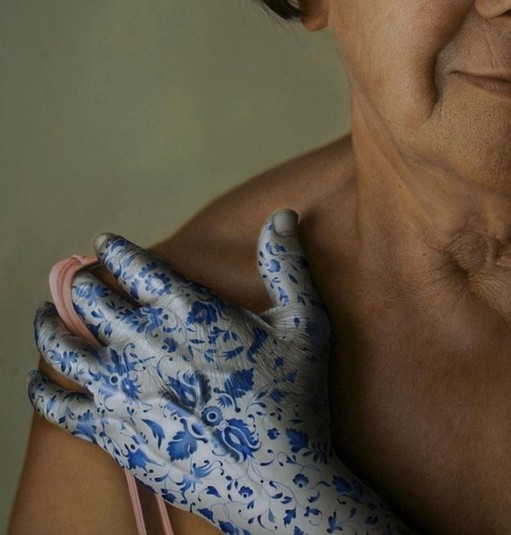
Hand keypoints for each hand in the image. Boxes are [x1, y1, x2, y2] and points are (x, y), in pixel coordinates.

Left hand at [28, 209, 409, 533]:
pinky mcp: (112, 433)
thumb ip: (288, 268)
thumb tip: (284, 214)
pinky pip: (58, 407)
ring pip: (62, 345)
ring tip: (45, 315)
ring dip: (49, 324)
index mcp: (187, 312)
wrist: (279, 482)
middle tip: (83, 278)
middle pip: (93, 298)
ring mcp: (121, 389)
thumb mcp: (304, 325)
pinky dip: (41, 389)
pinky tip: (38, 380)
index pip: (135, 264)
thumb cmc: (295, 398)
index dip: (116, 248)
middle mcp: (144, 342)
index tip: (105, 242)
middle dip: (85, 281)